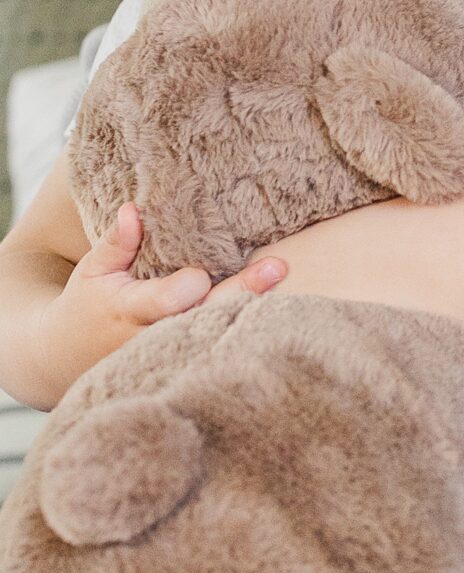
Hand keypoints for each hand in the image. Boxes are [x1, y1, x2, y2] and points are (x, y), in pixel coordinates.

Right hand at [36, 206, 283, 387]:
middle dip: (242, 291)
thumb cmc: (89, 305)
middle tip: (278, 266)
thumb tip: (133, 209)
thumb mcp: (94, 271)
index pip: (168, 300)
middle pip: (206, 315)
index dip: (188, 286)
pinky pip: (221, 346)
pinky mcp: (188, 363)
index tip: (200, 273)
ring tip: (283, 278)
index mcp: (130, 311)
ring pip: (220, 334)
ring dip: (253, 310)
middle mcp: (156, 337)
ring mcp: (174, 355)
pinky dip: (245, 327)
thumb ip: (116, 243)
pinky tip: (282, 309)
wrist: (70, 358)